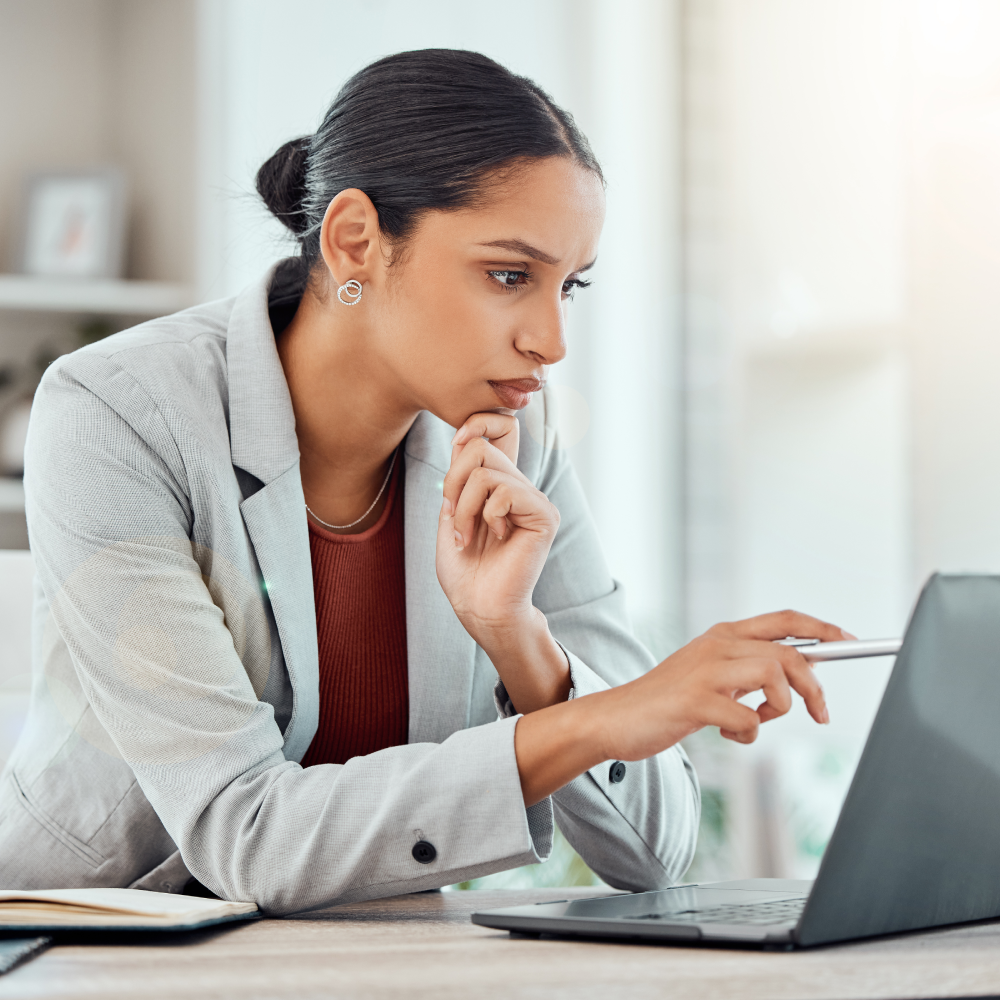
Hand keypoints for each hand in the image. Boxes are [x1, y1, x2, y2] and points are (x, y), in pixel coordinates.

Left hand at [436, 413, 568, 712]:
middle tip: (451, 516)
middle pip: (482, 448)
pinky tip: (496, 537)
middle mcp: (522, 489)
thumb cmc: (464, 570)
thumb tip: (463, 438)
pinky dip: (486, 515)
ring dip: (464, 507)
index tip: (454, 446)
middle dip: (453, 481)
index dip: (473, 426)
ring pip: (488, 472)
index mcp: (502, 486)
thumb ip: (460, 478)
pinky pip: (505, 492)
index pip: (496, 433)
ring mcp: (535, 501)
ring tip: (465, 535)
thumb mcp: (451, 514)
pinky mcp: (544, 515)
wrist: (479, 606)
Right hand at [514, 610, 851, 804]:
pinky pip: (746, 716)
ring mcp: (705, 671)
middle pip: (788, 652)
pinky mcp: (695, 701)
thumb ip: (748, 669)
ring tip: (758, 722)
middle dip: (815, 686)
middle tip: (821, 714)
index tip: (849, 642)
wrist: (615, 719)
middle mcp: (716, 645)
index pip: (784, 621)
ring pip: (774, 675)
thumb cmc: (667, 701)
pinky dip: (748, 732)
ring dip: (780, 707)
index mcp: (722, 635)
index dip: (822, 629)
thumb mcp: (711, 676)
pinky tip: (729, 734)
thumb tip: (800, 671)